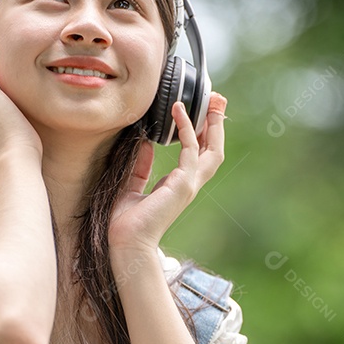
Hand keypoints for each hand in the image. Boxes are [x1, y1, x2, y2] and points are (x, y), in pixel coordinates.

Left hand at [109, 92, 227, 254]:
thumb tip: (144, 144)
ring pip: (213, 150)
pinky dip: (187, 128)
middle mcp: (188, 184)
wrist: (126, 243)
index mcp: (179, 185)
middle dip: (218, 124)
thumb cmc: (125, 222)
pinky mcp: (183, 184)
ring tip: (211, 101)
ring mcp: (189, 185)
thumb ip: (140, 167)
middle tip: (218, 100)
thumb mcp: (130, 187)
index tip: (202, 112)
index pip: (200, 154)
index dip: (203, 133)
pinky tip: (178, 111)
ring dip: (213, 124)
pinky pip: (191, 150)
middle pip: (214, 150)